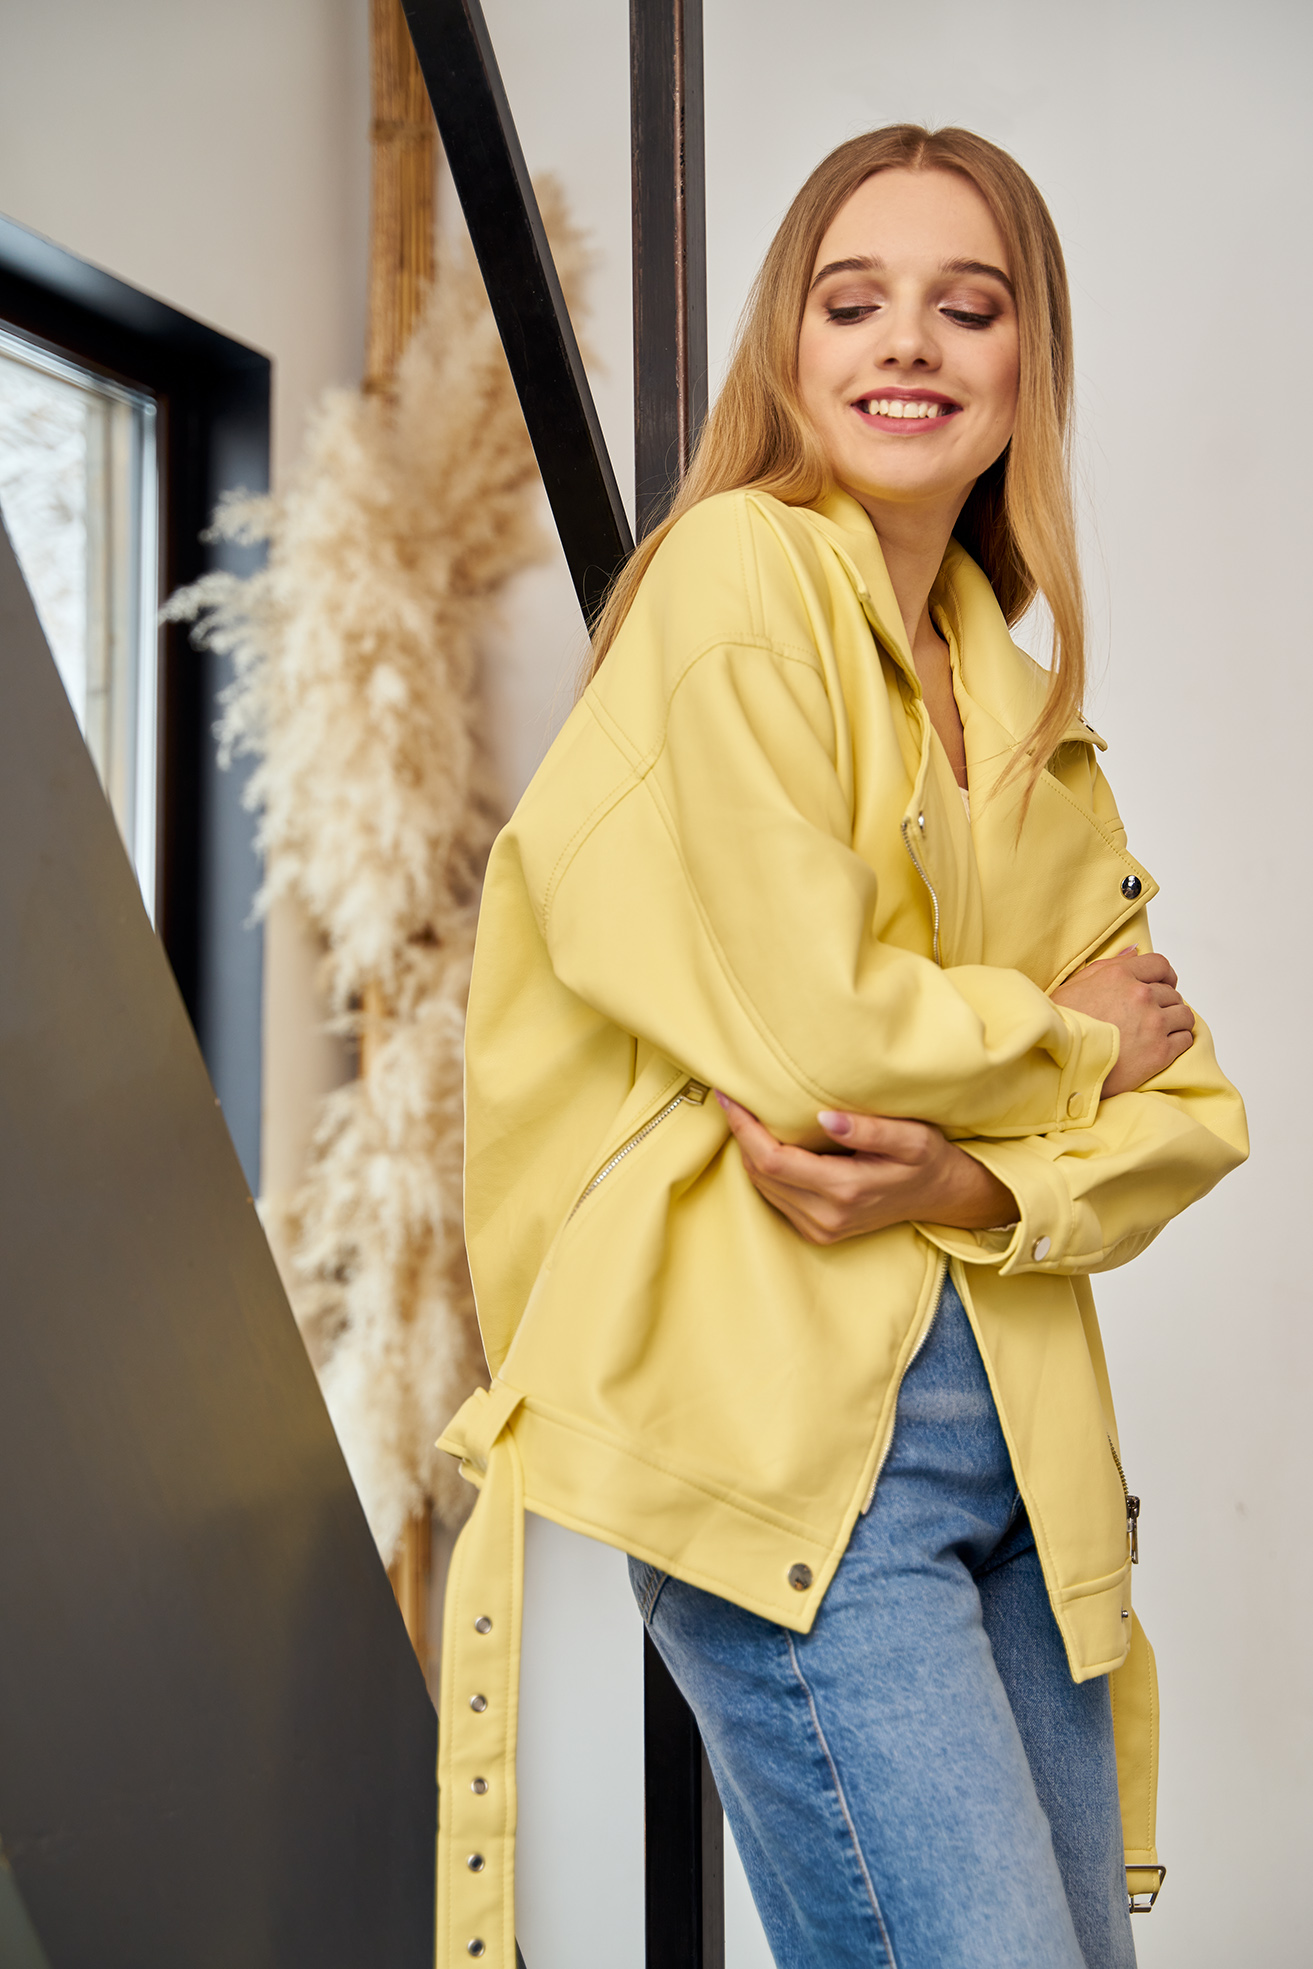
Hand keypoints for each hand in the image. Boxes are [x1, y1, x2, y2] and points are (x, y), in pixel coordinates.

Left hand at [716, 1095, 1017, 1245]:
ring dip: (749, 1153)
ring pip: (763, 1188)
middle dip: (742, 1137)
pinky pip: (775, 1198)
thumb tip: (824, 1117)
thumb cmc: (926, 1160)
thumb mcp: (911, 1138)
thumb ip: (869, 1129)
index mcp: (845, 1190)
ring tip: (745, 1116)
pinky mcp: (817, 1232)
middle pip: (760, 1175)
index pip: (772, 1161)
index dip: (745, 1129)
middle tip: (733, 1099)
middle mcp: (826, 1217)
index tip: (730, 1098)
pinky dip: (764, 1170)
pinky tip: (765, 1143)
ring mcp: (820, 1229)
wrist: (939, 1196)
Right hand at [1050, 946, 1193, 1096]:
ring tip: (1161, 1030)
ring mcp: (1153, 1024)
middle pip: (1172, 992)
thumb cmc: (1062, 1027)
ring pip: (1184, 1014)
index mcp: (1120, 976)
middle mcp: (1140, 996)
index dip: (1165, 975)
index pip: (1160, 965)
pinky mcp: (1160, 1052)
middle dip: (1165, 1002)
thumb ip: (1108, 965)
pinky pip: (1186, 1039)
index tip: (1164, 984)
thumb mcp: (1074, 986)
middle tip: (1151, 1016)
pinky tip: (1164, 1045)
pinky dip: (1179, 1040)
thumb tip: (1134, 951)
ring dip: (1175, 1021)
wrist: (1062, 1065)